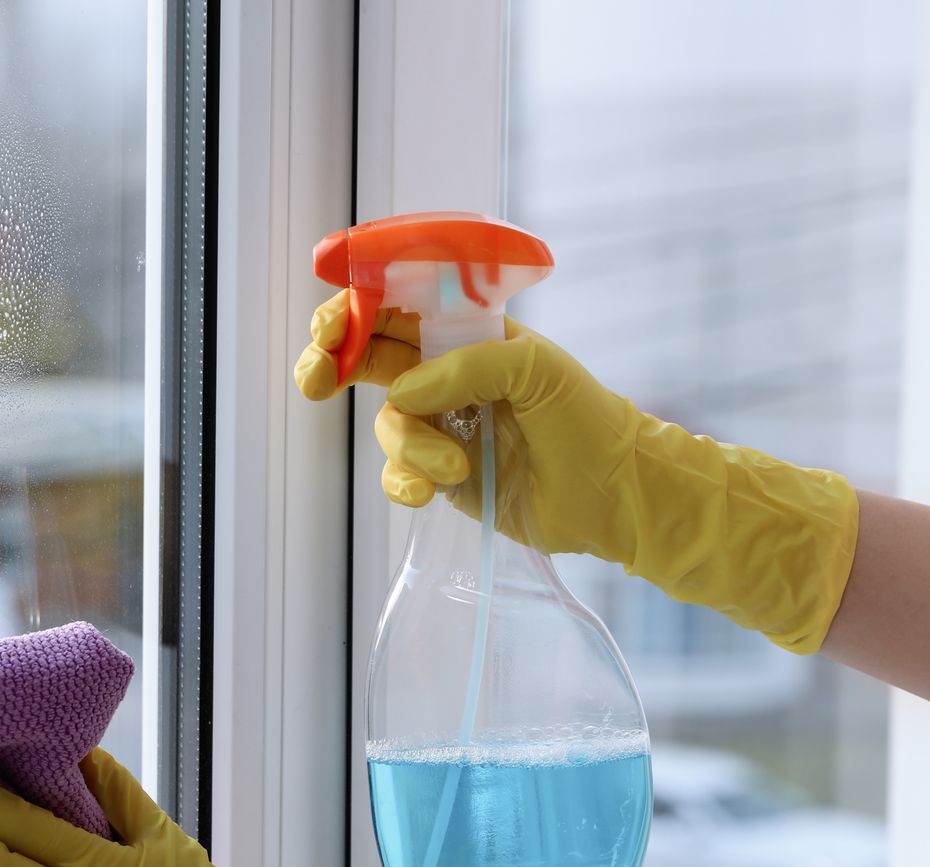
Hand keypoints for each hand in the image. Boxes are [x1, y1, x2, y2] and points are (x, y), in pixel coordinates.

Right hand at [293, 290, 857, 653]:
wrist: (613, 498)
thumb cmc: (587, 419)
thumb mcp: (538, 370)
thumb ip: (468, 365)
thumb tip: (402, 391)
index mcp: (469, 334)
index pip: (399, 305)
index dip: (357, 306)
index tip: (333, 324)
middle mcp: (447, 374)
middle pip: (367, 356)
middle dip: (332, 362)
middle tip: (316, 379)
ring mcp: (440, 425)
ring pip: (387, 424)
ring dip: (410, 446)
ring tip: (457, 466)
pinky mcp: (440, 475)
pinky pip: (396, 474)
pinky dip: (406, 482)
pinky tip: (433, 492)